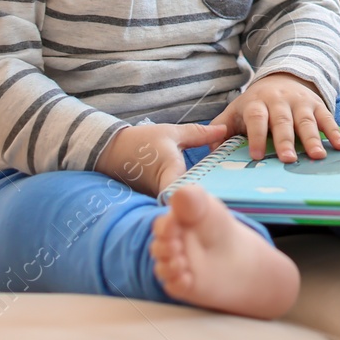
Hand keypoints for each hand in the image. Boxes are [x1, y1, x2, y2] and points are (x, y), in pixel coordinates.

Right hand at [96, 121, 233, 197]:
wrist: (109, 152)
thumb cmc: (141, 141)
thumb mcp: (171, 133)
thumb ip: (199, 134)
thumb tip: (225, 131)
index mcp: (170, 172)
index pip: (186, 192)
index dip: (201, 198)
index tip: (217, 199)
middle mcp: (162, 192)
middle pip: (187, 205)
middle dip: (203, 205)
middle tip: (230, 202)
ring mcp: (154, 202)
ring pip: (179, 208)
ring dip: (192, 206)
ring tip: (216, 204)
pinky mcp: (151, 205)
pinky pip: (170, 207)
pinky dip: (180, 206)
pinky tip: (194, 203)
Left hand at [208, 71, 339, 163]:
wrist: (281, 78)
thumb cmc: (255, 105)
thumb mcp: (234, 112)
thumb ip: (220, 130)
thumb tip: (209, 153)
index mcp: (256, 103)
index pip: (256, 118)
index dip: (256, 136)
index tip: (255, 155)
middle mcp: (279, 100)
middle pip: (282, 120)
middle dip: (285, 140)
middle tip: (288, 159)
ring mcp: (300, 101)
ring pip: (306, 120)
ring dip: (312, 138)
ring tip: (316, 156)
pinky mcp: (317, 104)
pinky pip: (326, 118)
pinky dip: (333, 132)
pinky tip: (339, 146)